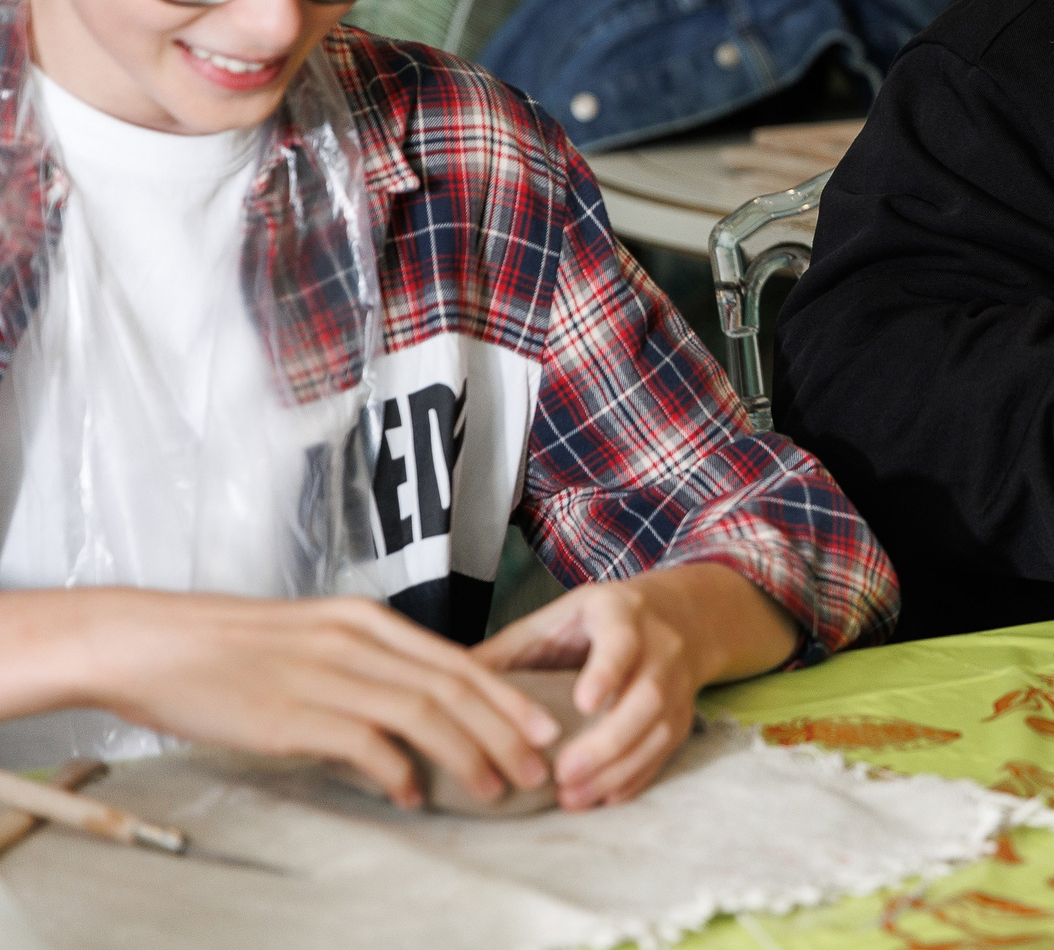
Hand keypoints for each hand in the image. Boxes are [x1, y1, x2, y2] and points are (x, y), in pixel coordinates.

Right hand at [80, 590, 556, 807]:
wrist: (148, 643)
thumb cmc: (224, 646)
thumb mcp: (309, 635)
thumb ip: (360, 660)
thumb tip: (407, 703)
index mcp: (364, 619)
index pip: (456, 659)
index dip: (506, 696)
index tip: (542, 726)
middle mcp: (356, 640)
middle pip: (454, 687)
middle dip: (505, 731)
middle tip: (536, 768)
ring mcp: (326, 675)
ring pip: (424, 714)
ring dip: (467, 755)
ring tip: (492, 789)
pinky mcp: (292, 712)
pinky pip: (366, 744)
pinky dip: (399, 772)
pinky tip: (414, 796)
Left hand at [475, 563, 797, 808]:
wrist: (678, 616)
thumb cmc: (596, 622)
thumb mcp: (554, 619)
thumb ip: (507, 651)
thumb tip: (439, 684)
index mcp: (622, 615)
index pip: (622, 643)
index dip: (606, 673)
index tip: (582, 703)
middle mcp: (661, 649)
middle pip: (647, 697)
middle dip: (607, 741)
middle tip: (563, 775)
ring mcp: (678, 685)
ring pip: (659, 731)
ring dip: (618, 770)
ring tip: (572, 798)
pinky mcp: (683, 717)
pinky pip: (664, 754)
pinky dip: (634, 780)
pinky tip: (599, 799)